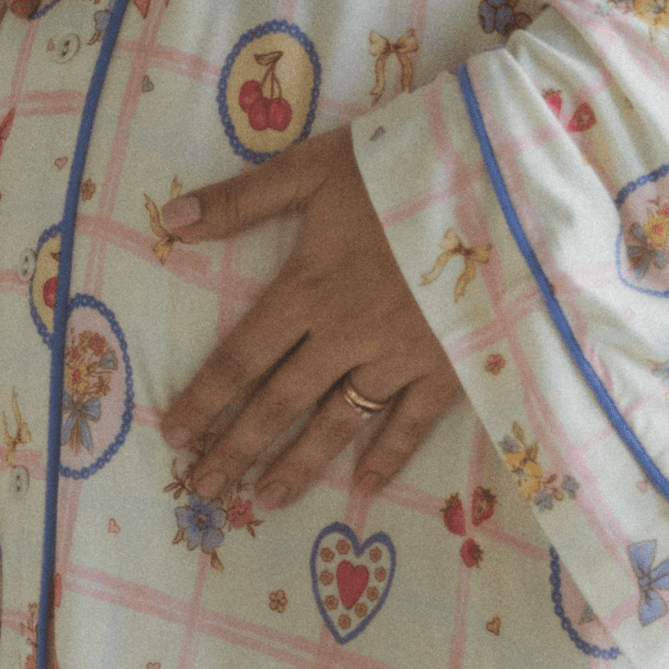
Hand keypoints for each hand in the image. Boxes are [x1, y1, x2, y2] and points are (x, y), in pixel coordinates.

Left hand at [160, 128, 462, 506]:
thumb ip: (244, 199)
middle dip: (236, 448)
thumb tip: (170, 221)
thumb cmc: (404, 168)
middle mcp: (345, 334)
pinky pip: (411, 423)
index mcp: (308, 287)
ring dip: (297, 464)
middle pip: (279, 401)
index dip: (204, 399)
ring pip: (338, 423)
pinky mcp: (447, 366)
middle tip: (202, 489)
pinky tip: (363, 488)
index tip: (173, 435)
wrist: (497, 185)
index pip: (241, 357)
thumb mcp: (317, 167)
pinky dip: (388, 457)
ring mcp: (398, 356)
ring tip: (263, 500)